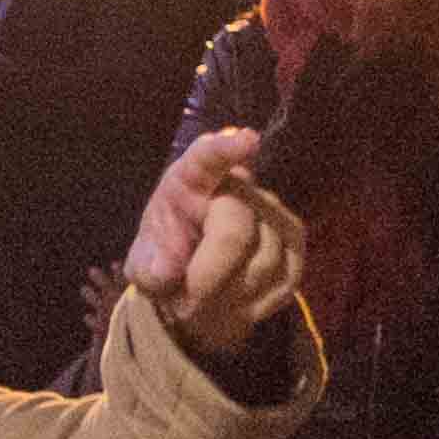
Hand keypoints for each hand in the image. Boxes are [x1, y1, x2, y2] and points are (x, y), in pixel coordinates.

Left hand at [124, 128, 304, 359]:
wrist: (192, 280)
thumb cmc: (165, 260)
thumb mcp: (143, 266)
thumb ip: (149, 268)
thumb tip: (167, 271)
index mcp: (188, 180)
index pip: (207, 158)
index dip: (225, 150)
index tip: (246, 141)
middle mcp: (234, 185)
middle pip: (233, 233)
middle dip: (209, 273)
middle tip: (188, 294)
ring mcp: (270, 209)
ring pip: (263, 260)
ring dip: (232, 291)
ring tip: (211, 293)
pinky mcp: (294, 237)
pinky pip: (285, 274)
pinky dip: (259, 298)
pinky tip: (238, 296)